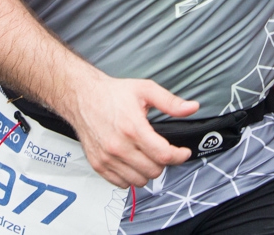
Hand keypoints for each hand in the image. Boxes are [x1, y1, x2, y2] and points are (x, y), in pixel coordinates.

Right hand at [65, 73, 196, 187]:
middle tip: (162, 150)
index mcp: (132, 128)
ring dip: (148, 171)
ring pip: (139, 180)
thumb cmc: (111, 94)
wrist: (82, 97)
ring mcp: (107, 158)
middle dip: (163, 162)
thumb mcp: (145, 90)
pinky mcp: (98, 164)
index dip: (179, 156)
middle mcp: (118, 146)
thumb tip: (191, 108)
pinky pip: (121, 183)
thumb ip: (170, 102)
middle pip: (153, 170)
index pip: (163, 155)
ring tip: (147, 156)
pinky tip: (132, 162)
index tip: (183, 152)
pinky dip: (130, 176)